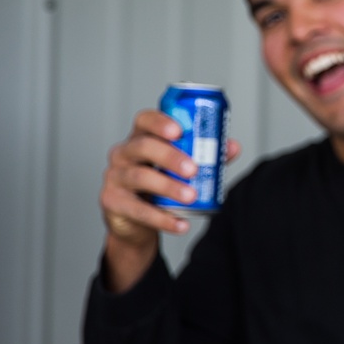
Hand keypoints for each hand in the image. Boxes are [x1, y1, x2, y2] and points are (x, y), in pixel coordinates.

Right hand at [97, 111, 242, 289]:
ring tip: (191, 196)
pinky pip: (138, 210)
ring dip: (168, 186)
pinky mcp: (112, 202)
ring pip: (139, 178)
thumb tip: (231, 147)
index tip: (179, 131)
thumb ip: (204, 156)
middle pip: (143, 147)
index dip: (160, 122)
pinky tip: (181, 224)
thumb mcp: (178, 168)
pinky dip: (162, 219)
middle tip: (193, 169)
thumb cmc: (157, 186)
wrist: (134, 222)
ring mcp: (115, 177)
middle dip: (170, 156)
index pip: (144, 120)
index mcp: (140, 137)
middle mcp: (123, 153)